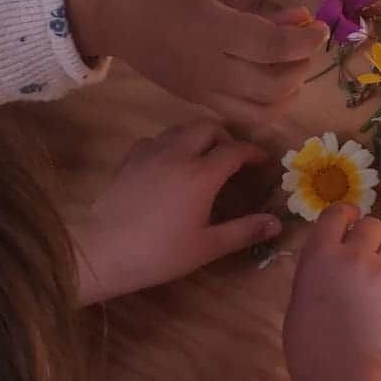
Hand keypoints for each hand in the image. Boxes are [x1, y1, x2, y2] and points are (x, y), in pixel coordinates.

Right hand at [63, 0, 327, 129]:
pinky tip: (270, 82)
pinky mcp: (195, 101)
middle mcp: (210, 68)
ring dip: (288, 93)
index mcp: (212, 30)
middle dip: (301, 67)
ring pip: (261, 111)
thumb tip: (293, 19)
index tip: (321, 29)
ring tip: (291, 66)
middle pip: (274, 86)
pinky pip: (241, 116)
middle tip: (305, 45)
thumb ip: (253, 0)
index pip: (273, 47)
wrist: (107, 10)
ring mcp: (202, 91)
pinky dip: (266, 106)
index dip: (305, 41)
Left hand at [73, 121, 280, 303]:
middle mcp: (177, 154)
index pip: (235, 150)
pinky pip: (155, 140)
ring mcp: (149, 153)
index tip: (263, 162)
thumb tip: (276, 223)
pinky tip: (169, 165)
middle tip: (233, 157)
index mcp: (201, 174)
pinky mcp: (128, 160)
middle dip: (225, 137)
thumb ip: (244, 231)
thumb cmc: (160, 253)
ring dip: (197, 137)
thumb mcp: (207, 247)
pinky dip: (170, 145)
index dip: (253, 153)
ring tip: (203, 158)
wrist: (104, 252)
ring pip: (180, 129)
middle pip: (207, 127)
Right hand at [284, 204, 380, 380]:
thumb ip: (318, 268)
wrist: (341, 374)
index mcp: (319, 254)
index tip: (350, 222)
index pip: (337, 213)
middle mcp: (354, 254)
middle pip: (372, 225)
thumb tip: (334, 257)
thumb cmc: (309, 343)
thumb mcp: (299, 295)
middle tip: (366, 260)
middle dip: (369, 239)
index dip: (346, 216)